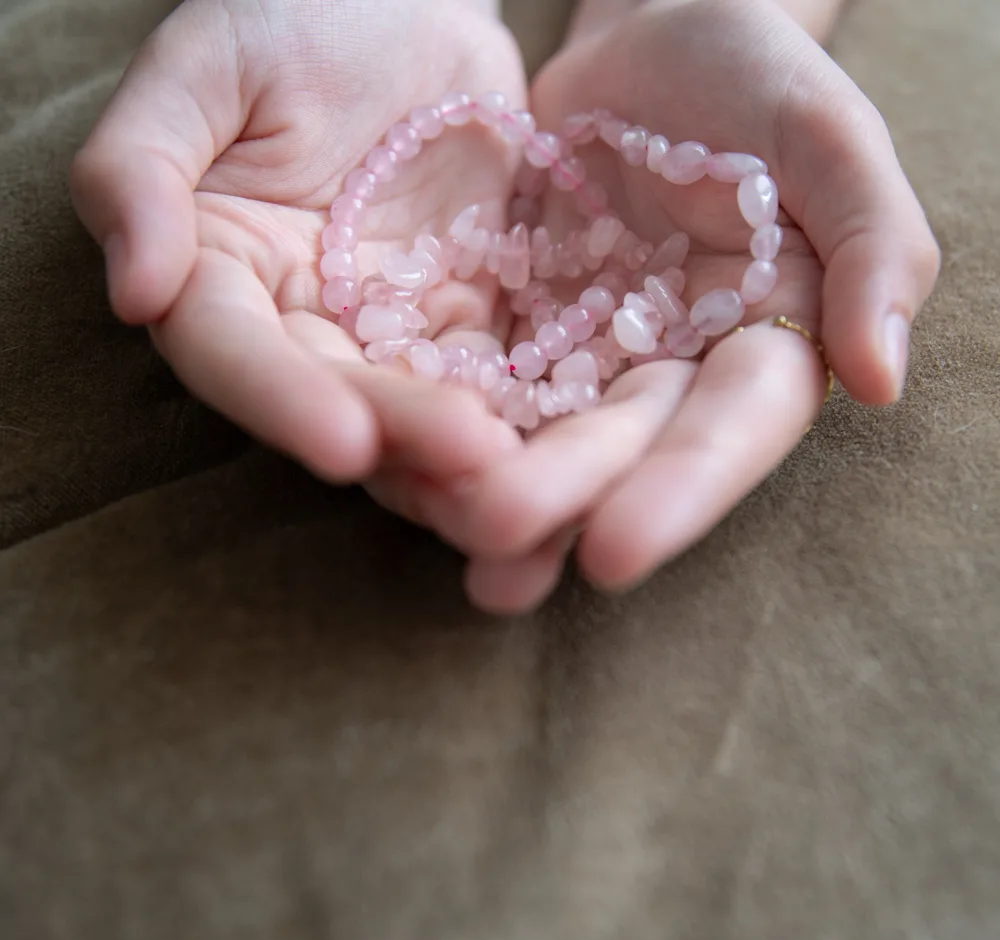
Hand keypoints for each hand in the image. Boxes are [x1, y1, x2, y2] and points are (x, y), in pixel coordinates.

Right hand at [71, 0, 526, 488]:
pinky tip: (567, 444)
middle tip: (472, 462)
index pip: (235, 354)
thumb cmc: (296, 14)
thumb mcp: (208, 65)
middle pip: (341, 395)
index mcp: (221, 272)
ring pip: (419, 404)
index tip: (343, 444)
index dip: (283, 402)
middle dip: (403, 435)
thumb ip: (141, 168)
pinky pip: (494, 374)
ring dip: (467, 452)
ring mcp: (388, 328)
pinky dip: (523, 412)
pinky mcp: (467, 319)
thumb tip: (135, 294)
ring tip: (519, 481)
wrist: (411, 3)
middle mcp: (300, 320)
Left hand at [397, 0, 938, 612]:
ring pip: (547, 430)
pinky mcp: (521, 329)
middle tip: (498, 555)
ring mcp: (591, 355)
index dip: (681, 489)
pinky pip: (482, 377)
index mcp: (763, 338)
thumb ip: (872, 243)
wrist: (650, 50)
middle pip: (622, 443)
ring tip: (454, 549)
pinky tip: (406, 466)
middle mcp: (674, 368)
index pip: (730, 424)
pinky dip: (450, 421)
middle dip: (565, 499)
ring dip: (499, 491)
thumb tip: (882, 377)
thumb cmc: (753, 81)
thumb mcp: (827, 137)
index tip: (617, 551)